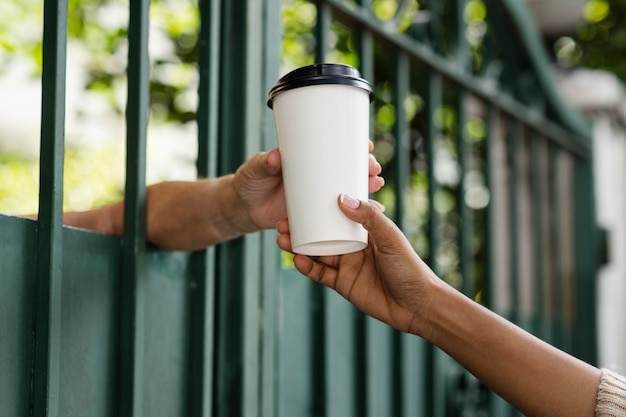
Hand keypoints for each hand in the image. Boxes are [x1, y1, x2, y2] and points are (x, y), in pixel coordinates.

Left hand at [234, 142, 384, 232]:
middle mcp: (317, 177)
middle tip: (374, 170)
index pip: (336, 148)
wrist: (242, 209)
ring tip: (376, 188)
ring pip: (348, 193)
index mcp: (308, 160)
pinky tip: (370, 217)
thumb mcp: (255, 169)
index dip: (355, 146)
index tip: (367, 147)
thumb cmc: (249, 182)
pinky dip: (354, 217)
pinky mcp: (314, 217)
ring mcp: (317, 197)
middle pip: (349, 170)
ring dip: (366, 190)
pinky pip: (338, 217)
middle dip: (365, 169)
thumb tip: (275, 158)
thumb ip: (263, 163)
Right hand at [276, 193, 438, 335]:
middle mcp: (353, 245)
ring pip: (316, 252)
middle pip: (321, 233)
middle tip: (282, 223)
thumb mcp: (390, 238)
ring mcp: (346, 265)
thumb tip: (342, 198)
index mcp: (365, 230)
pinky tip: (297, 261)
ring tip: (281, 239)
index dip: (318, 208)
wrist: (417, 306)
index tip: (299, 200)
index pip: (337, 214)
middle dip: (300, 228)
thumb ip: (368, 218)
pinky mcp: (342, 284)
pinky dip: (307, 267)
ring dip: (298, 246)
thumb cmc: (409, 267)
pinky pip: (320, 274)